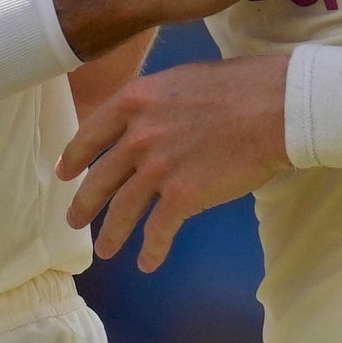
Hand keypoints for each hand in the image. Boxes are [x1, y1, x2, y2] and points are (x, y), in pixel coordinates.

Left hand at [57, 55, 288, 270]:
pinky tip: (147, 263)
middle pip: (100, 177)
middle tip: (74, 220)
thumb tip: (148, 118)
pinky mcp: (183, 196)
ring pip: (122, 209)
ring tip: (105, 250)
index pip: (90, 134)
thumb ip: (155, 102)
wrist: (276, 107)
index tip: (66, 173)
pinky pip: (158, 231)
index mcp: (133, 101)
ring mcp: (157, 168)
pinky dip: (151, 250)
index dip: (74, 157)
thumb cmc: (240, 86)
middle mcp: (137, 135)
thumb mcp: (180, 79)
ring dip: (111, 234)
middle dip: (84, 203)